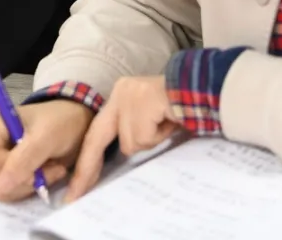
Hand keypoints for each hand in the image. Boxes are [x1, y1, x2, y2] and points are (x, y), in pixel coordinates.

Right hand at [0, 99, 94, 201]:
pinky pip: (11, 192)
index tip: (38, 164)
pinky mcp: (4, 174)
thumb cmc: (60, 122)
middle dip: (25, 179)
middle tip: (51, 168)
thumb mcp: (45, 138)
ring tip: (52, 168)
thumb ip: (23, 160)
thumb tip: (0, 188)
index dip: (11, 169)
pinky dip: (32, 188)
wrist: (75, 124)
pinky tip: (46, 172)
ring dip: (31, 184)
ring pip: (2, 189)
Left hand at [65, 76, 178, 202]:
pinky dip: (159, 136)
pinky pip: (144, 137)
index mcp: (119, 95)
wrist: (204, 87)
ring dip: (150, 141)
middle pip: (96, 137)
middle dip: (87, 168)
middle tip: (77, 194)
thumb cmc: (180, 108)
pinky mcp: (142, 101)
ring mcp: (129, 96)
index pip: (97, 131)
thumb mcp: (150, 120)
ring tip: (166, 126)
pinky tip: (170, 121)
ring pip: (129, 142)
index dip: (88, 158)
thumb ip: (132, 132)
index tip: (78, 183)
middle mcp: (119, 92)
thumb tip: (123, 156)